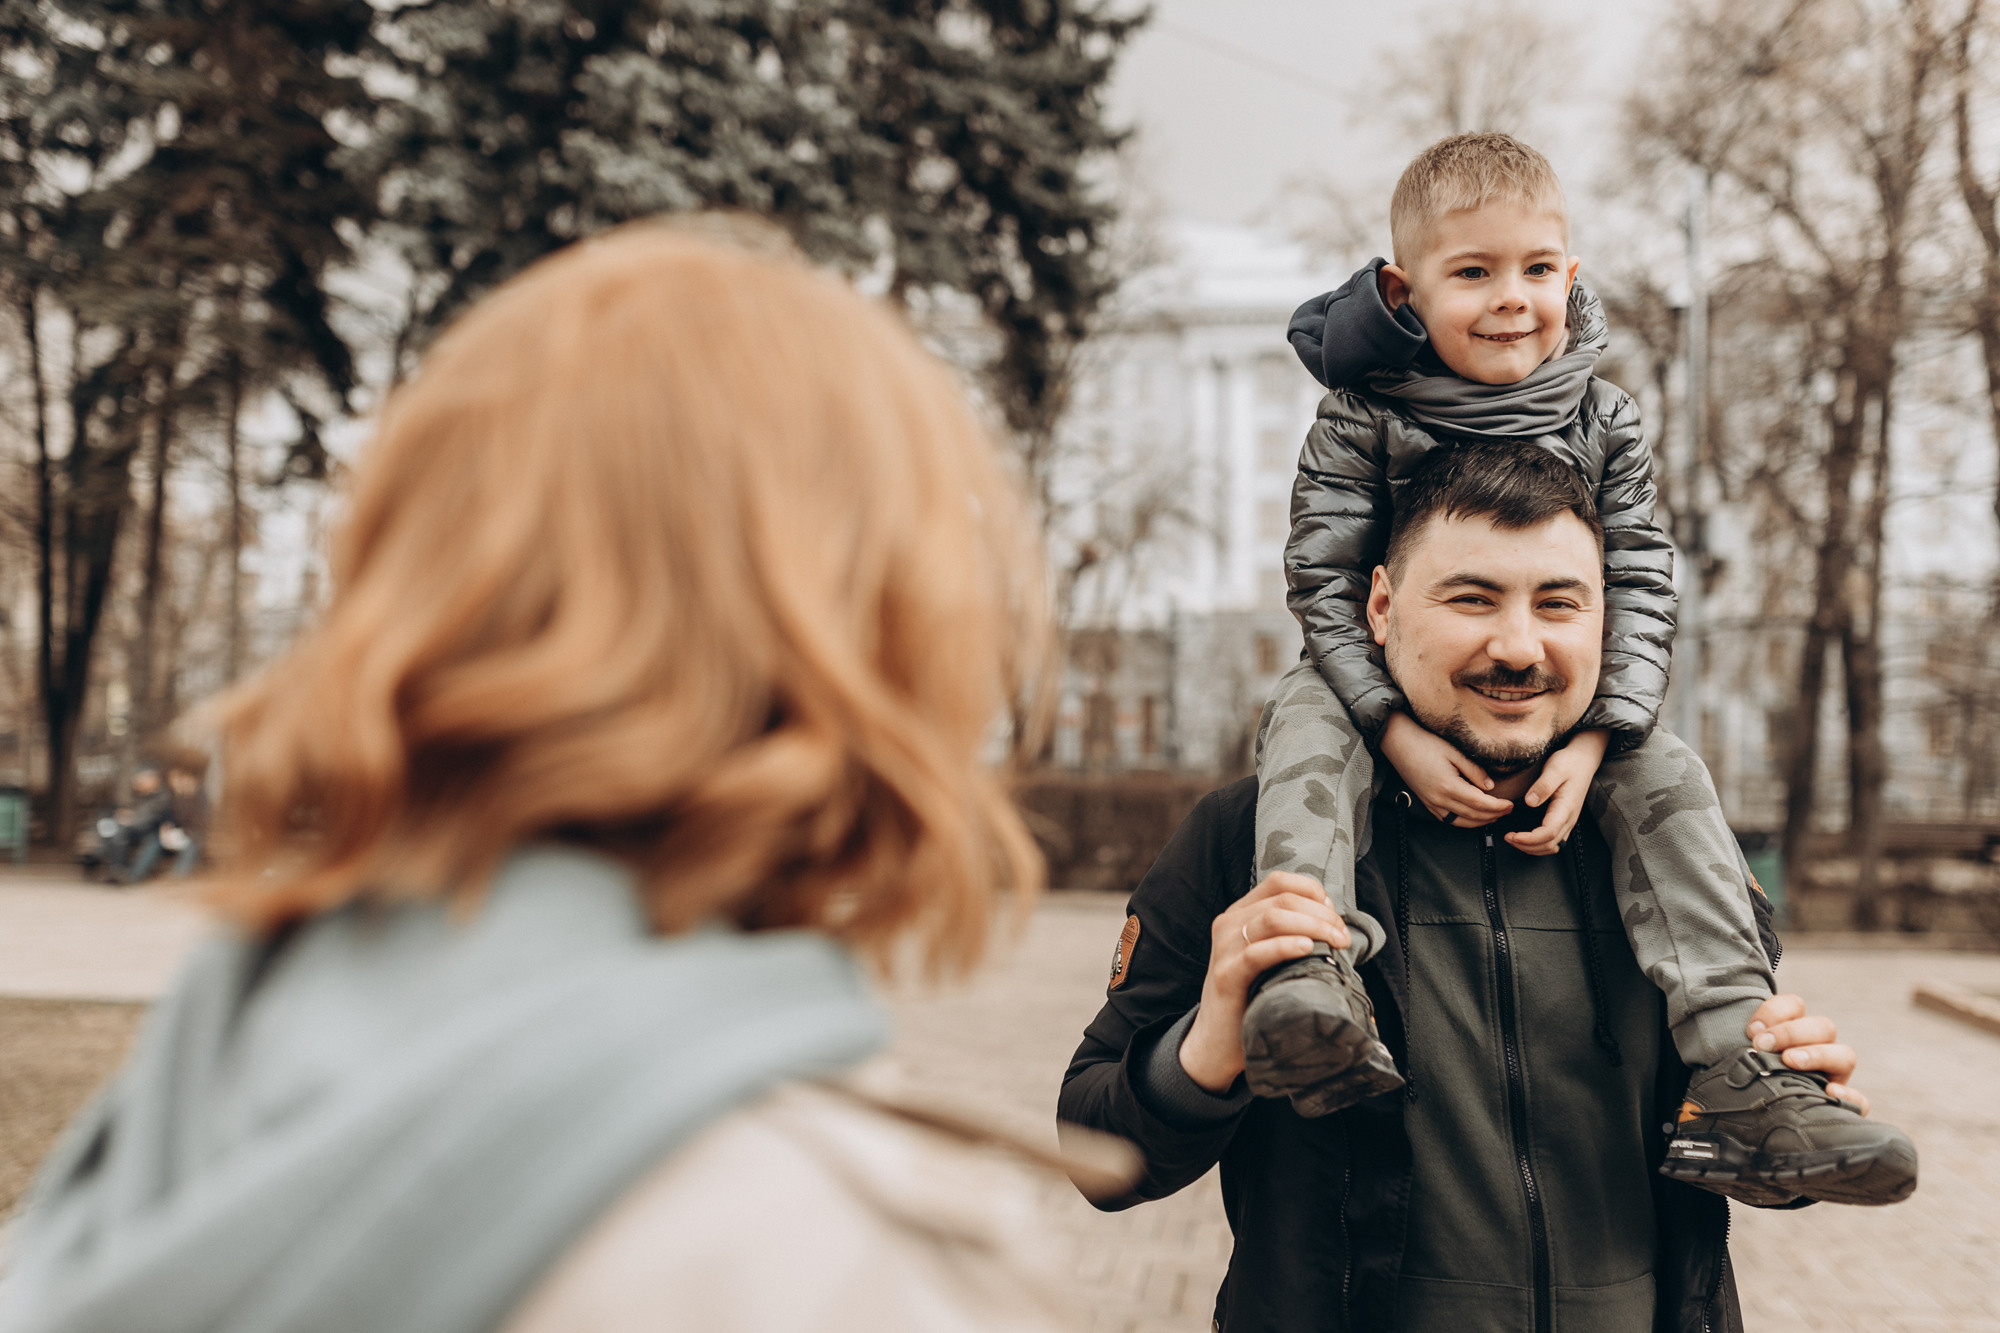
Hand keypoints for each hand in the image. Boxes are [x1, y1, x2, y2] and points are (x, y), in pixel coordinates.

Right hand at [1179, 872, 1350, 1092]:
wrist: (1217, 1043)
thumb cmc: (1251, 999)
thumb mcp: (1269, 960)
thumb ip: (1289, 936)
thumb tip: (1335, 927)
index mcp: (1240, 915)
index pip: (1279, 882)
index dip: (1312, 891)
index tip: (1333, 913)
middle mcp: (1229, 925)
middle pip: (1281, 899)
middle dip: (1320, 913)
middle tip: (1342, 936)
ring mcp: (1224, 949)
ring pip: (1272, 918)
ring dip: (1312, 925)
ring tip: (1333, 942)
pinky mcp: (1226, 976)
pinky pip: (1257, 952)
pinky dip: (1286, 946)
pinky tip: (1307, 949)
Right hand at [1380, 711, 1512, 827]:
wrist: (1399, 742)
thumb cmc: (1425, 743)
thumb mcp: (1454, 752)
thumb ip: (1474, 771)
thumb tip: (1490, 786)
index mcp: (1448, 786)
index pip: (1480, 803)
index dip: (1498, 806)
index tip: (1510, 804)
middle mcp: (1439, 799)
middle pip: (1473, 816)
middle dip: (1493, 815)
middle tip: (1507, 810)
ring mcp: (1431, 803)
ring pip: (1461, 822)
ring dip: (1480, 822)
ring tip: (1494, 816)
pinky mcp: (1427, 803)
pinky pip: (1448, 820)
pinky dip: (1464, 822)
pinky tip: (1473, 817)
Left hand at [1506, 728, 1608, 855]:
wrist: (1583, 760)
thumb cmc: (1569, 763)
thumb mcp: (1555, 768)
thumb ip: (1543, 785)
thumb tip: (1530, 802)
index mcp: (1566, 807)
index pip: (1548, 833)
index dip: (1530, 839)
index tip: (1513, 836)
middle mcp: (1569, 818)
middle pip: (1549, 844)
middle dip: (1527, 845)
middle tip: (1508, 837)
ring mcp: (1568, 821)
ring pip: (1552, 846)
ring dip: (1532, 848)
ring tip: (1514, 839)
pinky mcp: (1564, 820)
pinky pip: (1553, 840)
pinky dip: (1539, 844)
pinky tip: (1526, 838)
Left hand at [1747, 993, 1869, 1114]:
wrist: (1756, 1124)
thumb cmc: (1744, 1084)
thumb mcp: (1739, 1062)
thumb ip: (1738, 1049)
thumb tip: (1727, 1046)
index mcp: (1793, 1032)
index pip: (1794, 1006)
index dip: (1775, 1011)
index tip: (1751, 1030)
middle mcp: (1818, 1050)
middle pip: (1823, 1027)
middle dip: (1791, 1032)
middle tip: (1763, 1045)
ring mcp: (1834, 1077)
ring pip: (1844, 1055)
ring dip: (1818, 1054)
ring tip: (1790, 1061)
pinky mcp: (1842, 1106)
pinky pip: (1860, 1101)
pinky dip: (1850, 1096)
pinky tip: (1831, 1094)